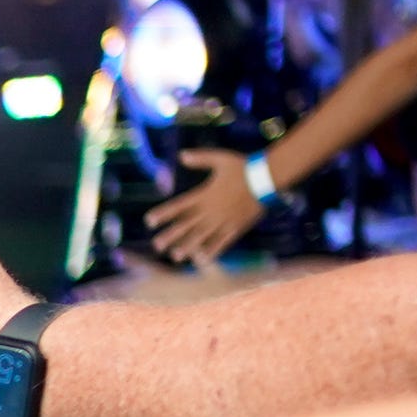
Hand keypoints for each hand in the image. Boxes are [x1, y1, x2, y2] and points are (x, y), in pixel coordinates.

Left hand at [142, 147, 265, 264]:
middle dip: (171, 235)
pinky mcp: (236, 227)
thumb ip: (200, 158)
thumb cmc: (243, 166)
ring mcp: (223, 220)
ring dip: (187, 247)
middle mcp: (211, 210)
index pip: (179, 206)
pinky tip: (202, 260)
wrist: (267, 178)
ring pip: (202, 237)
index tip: (149, 221)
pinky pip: (222, 242)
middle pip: (187, 225)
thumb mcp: (220, 158)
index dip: (164, 214)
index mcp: (205, 194)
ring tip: (175, 256)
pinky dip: (212, 251)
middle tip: (156, 245)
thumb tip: (181, 155)